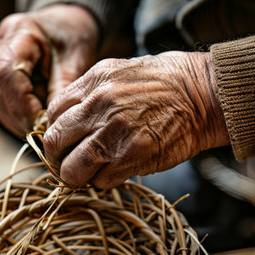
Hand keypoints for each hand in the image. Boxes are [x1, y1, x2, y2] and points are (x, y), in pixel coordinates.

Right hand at [0, 5, 98, 136]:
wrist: (64, 26)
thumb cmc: (71, 38)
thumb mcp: (75, 59)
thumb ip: (63, 89)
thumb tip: (53, 124)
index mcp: (17, 32)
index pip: (6, 73)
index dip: (22, 104)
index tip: (42, 124)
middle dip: (23, 118)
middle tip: (47, 135)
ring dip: (20, 122)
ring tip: (44, 131)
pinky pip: (1, 105)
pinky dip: (19, 119)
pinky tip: (37, 124)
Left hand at [44, 51, 229, 188]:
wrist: (202, 94)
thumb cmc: (162, 84)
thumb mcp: (118, 72)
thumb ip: (88, 93)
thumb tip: (67, 119)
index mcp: (92, 83)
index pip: (51, 115)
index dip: (57, 133)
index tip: (66, 143)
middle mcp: (98, 106)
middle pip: (54, 143)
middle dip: (58, 159)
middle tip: (71, 163)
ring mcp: (114, 133)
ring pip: (72, 170)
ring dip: (78, 177)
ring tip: (91, 173)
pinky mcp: (132, 156)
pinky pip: (101, 181)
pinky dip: (105, 181)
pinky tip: (118, 170)